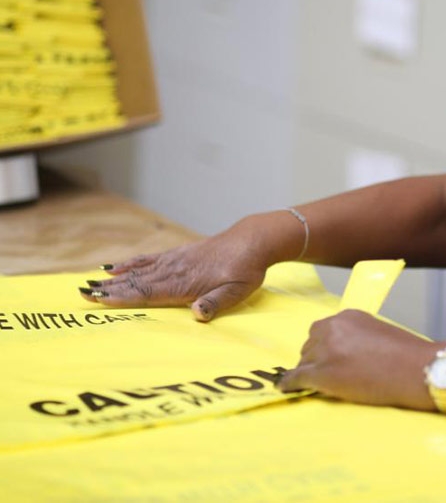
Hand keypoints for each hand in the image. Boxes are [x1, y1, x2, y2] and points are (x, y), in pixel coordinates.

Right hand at [78, 214, 278, 320]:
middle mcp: (176, 270)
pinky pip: (149, 259)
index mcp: (187, 283)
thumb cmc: (246, 270)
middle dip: (111, 289)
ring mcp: (175, 260)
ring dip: (115, 278)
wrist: (253, 241)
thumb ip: (216, 303)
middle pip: (138, 281)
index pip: (150, 292)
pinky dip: (130, 263)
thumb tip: (197, 313)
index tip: (101, 300)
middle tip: (83, 294)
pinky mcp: (178, 254)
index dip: (124, 297)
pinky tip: (115, 266)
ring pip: (139, 270)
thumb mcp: (238, 291)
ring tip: (91, 283)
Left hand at [277, 309, 439, 409]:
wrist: (414, 369)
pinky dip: (290, 384)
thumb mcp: (378, 333)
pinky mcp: (321, 373)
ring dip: (308, 371)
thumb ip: (358, 337)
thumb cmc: (406, 354)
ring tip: (312, 384)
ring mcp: (325, 350)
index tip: (329, 356)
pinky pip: (296, 378)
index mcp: (347, 317)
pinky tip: (285, 388)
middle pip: (310, 344)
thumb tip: (349, 353)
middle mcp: (332, 328)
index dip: (324, 346)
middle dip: (314, 357)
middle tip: (324, 372)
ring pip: (304, 361)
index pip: (324, 329)